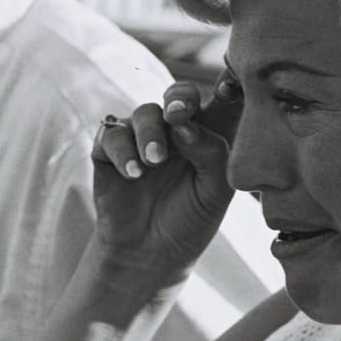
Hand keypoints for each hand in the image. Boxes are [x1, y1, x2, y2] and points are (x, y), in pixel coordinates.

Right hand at [91, 77, 242, 275]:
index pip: (222, 101)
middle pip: (179, 94)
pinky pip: (112, 135)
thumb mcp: (215, 191)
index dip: (227, 85)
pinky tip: (134, 174)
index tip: (230, 87)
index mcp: (209, 134)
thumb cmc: (191, 219)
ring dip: (151, 133)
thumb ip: (210, 153)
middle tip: (178, 114)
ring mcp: (142, 138)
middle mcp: (175, 129)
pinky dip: (123, 152)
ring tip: (155, 161)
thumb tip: (184, 125)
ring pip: (145, 112)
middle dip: (180, 98)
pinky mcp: (110, 151)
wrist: (151, 254)